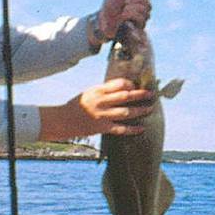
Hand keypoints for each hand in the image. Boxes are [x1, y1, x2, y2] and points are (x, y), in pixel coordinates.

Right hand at [37, 79, 153, 140]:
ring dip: (140, 110)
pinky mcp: (102, 128)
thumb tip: (122, 89)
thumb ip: (104, 91)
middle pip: (125, 97)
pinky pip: (121, 129)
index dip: (130, 84)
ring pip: (126, 112)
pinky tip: (141, 128)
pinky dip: (132, 129)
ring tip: (150, 108)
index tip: (136, 86)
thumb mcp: (90, 92)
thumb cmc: (77, 104)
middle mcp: (101, 102)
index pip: (118, 84)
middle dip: (140, 95)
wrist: (63, 120)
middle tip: (151, 94)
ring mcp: (102, 115)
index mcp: (98, 91)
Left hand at [97, 0, 152, 40]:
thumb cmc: (110, 6)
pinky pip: (140, 18)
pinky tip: (121, 16)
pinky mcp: (139, 28)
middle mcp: (143, 8)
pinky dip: (128, 15)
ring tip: (120, 13)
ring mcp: (142, 19)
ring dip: (128, 8)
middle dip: (131, 0)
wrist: (101, 20)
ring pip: (144, 8)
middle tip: (121, 5)